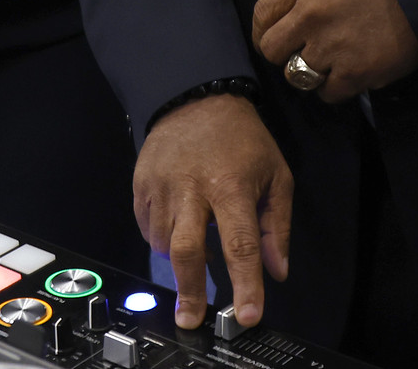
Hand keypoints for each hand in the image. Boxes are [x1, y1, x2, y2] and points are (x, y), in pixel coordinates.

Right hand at [133, 94, 291, 330]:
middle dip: (190, 291)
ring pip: (165, 242)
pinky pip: (148, 228)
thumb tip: (277, 270)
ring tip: (196, 250)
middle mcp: (193, 188)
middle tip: (193, 319)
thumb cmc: (242, 139)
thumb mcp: (276, 175)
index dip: (245, 285)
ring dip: (180, 261)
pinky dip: (162, 239)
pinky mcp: (141, 184)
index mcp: (232, 185)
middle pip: (187, 251)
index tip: (246, 315)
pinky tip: (178, 228)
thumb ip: (277, 225)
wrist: (195, 97)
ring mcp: (162, 186)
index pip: (240, 244)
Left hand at [251, 0, 417, 103]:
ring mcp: (331, 44)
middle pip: (271, 49)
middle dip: (284, 55)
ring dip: (311, 73)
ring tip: (333, 61)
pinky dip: (336, 87)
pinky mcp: (354, 72)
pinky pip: (326, 93)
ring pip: (296, 75)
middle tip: (304, 53)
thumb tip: (279, 22)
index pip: (262, 14)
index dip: (264, 32)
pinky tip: (349, 72)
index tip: (274, 40)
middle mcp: (311, 13)